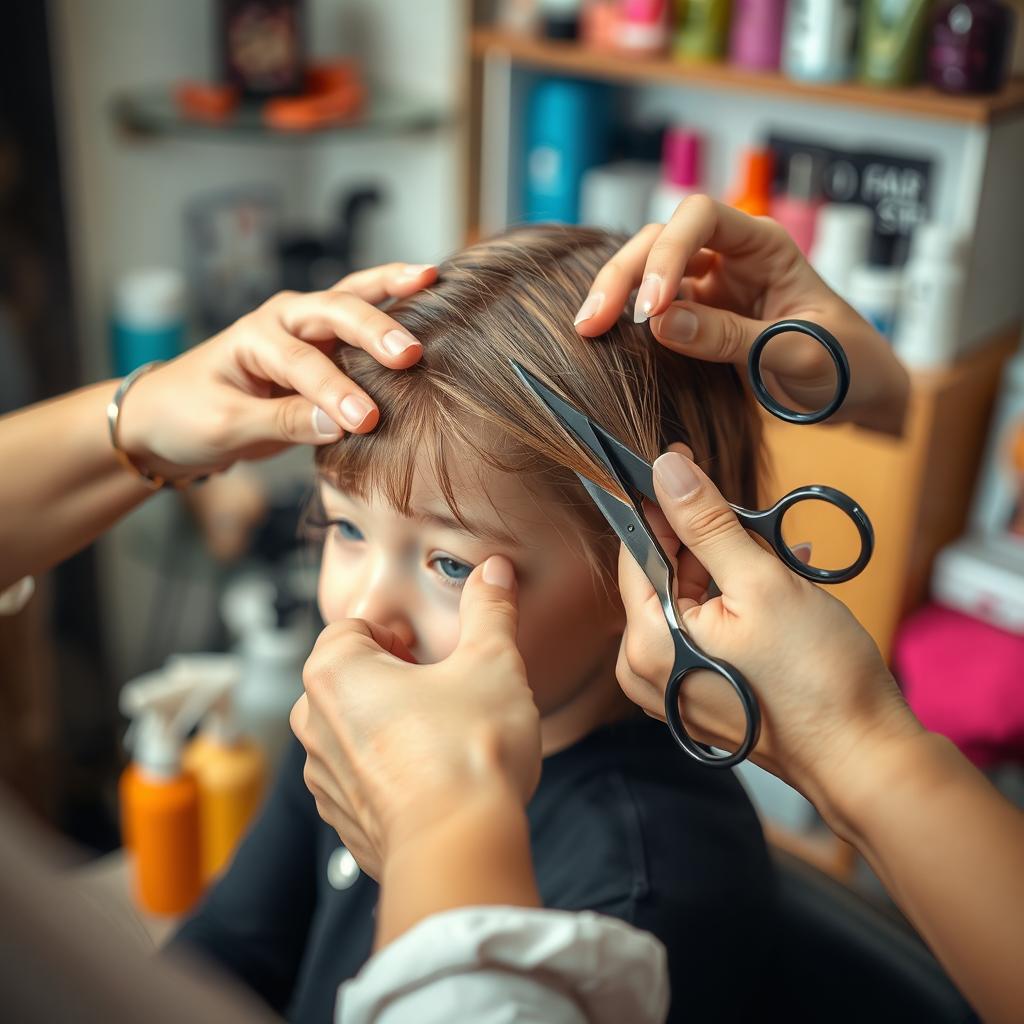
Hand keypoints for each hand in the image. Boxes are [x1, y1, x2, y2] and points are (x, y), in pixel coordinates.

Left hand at [117, 262, 435, 478]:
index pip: (301, 364)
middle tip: (410, 355)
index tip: (365, 421)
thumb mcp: (225, 426)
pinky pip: (361, 319)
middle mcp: (284, 321)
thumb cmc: (189, 417)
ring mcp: (306, 328)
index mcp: (253, 337)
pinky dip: (393, 303)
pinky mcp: (325, 346)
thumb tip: (342, 426)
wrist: (171, 417)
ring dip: (391, 289)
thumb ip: (282, 423)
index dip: (335, 391)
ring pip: (352, 298)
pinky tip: (427, 292)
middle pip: (333, 313)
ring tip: (431, 278)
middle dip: (373, 331)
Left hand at [290, 556, 540, 877]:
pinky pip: (361, 778)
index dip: (398, 634)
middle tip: (443, 690)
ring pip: (353, 729)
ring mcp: (323, 778)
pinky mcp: (342, 820)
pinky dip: (391, 772)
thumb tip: (495, 572)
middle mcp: (313, 723)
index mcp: (334, 672)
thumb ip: (490, 609)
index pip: (353, 627)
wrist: (460, 847)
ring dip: (390, 726)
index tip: (431, 652)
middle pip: (350, 677)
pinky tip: (436, 778)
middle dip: (393, 677)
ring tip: (442, 736)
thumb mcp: (492, 662)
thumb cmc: (468, 750)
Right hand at [575, 196, 908, 434]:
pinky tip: (603, 341)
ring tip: (588, 330)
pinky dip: (624, 322)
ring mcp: (710, 288)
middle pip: (660, 241)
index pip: (701, 218)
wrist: (855, 393)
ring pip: (646, 272)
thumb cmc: (845, 363)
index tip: (651, 309)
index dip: (668, 253)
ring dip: (614, 295)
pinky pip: (651, 311)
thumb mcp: (797, 353)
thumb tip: (660, 324)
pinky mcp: (695, 320)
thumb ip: (730, 338)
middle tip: (594, 322)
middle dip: (623, 275)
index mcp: (765, 246)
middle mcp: (730, 258)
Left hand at [616, 449, 921, 825]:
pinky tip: (782, 587)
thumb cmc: (817, 680)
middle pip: (665, 575)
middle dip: (710, 542)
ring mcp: (675, 686)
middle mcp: (648, 669)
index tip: (683, 464)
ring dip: (733, 569)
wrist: (864, 757)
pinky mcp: (703, 693)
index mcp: (647, 642)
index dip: (662, 504)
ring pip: (691, 599)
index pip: (637, 551)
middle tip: (756, 526)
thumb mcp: (761, 582)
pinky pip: (707, 629)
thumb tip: (666, 471)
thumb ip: (707, 524)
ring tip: (783, 560)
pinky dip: (739, 602)